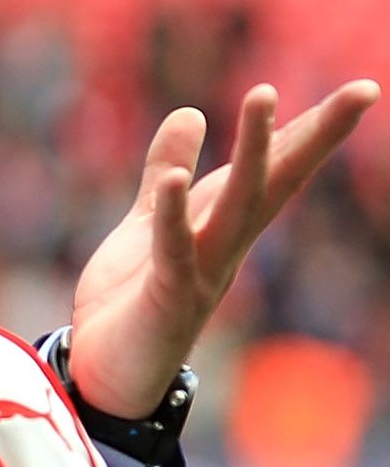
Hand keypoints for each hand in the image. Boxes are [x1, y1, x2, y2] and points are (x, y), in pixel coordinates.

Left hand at [69, 79, 377, 417]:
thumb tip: (190, 112)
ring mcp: (203, 272)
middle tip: (361, 90)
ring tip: (263, 95)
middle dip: (314, 136)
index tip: (359, 91)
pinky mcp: (168, 298)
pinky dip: (173, 217)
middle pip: (277, 182)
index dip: (310, 131)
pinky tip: (173, 179)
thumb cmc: (131, 301)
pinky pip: (173, 252)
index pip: (274, 170)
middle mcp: (227, 246)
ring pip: (237, 206)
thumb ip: (165, 172)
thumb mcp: (146, 224)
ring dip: (253, 152)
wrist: (105, 376)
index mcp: (223, 225)